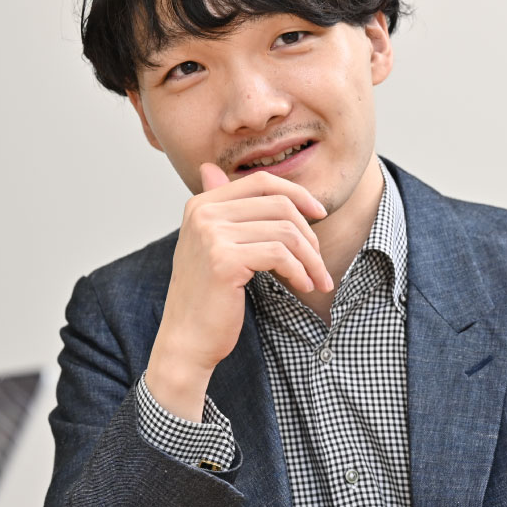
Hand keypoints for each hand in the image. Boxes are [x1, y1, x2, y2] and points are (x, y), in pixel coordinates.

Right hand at [146, 163, 332, 420]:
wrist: (186, 340)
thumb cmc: (207, 296)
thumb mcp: (213, 245)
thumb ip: (221, 209)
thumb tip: (209, 167)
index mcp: (201, 204)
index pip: (261, 182)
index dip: (298, 194)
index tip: (320, 214)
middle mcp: (204, 213)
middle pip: (280, 206)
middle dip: (309, 234)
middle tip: (318, 262)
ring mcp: (212, 235)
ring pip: (286, 232)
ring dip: (311, 258)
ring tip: (317, 279)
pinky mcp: (224, 260)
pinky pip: (280, 255)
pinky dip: (300, 271)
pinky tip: (303, 285)